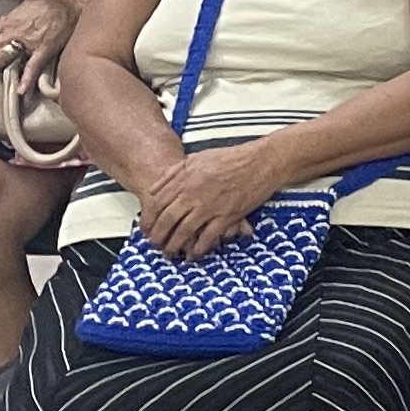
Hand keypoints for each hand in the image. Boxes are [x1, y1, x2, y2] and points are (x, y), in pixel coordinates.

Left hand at [0, 0, 74, 90]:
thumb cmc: (49, 1)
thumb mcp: (25, 6)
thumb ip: (13, 19)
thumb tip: (3, 24)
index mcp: (8, 24)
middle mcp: (13, 33)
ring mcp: (28, 41)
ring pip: (1, 57)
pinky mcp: (45, 48)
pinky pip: (34, 65)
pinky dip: (26, 78)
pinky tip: (18, 90)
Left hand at [135, 140, 281, 262]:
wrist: (263, 161)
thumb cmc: (233, 158)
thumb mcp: (197, 158)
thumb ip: (173, 173)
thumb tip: (155, 188)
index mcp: (185, 179)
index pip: (157, 203)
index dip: (148, 219)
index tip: (146, 228)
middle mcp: (193, 193)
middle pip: (167, 220)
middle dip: (158, 236)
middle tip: (155, 244)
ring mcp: (210, 206)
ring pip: (184, 231)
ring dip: (175, 245)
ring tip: (171, 252)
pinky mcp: (227, 215)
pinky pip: (208, 237)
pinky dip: (199, 248)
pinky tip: (195, 253)